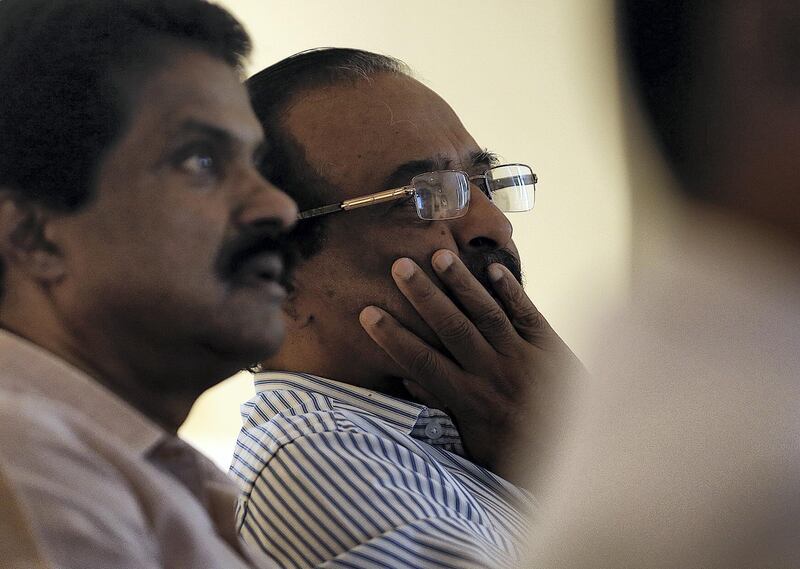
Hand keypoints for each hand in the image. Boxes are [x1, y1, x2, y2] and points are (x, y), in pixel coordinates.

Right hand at [359, 249, 583, 482]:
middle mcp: (492, 374)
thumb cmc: (519, 450)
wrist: (580, 451)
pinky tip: (493, 267)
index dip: (394, 338)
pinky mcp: (549, 346)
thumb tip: (410, 380)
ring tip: (440, 255)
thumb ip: (443, 409)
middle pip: (452, 328)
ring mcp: (522, 357)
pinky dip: (511, 290)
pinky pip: (527, 314)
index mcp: (470, 400)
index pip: (423, 363)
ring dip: (462, 284)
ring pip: (487, 314)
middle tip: (399, 266)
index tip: (369, 314)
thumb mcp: (474, 442)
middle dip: (423, 296)